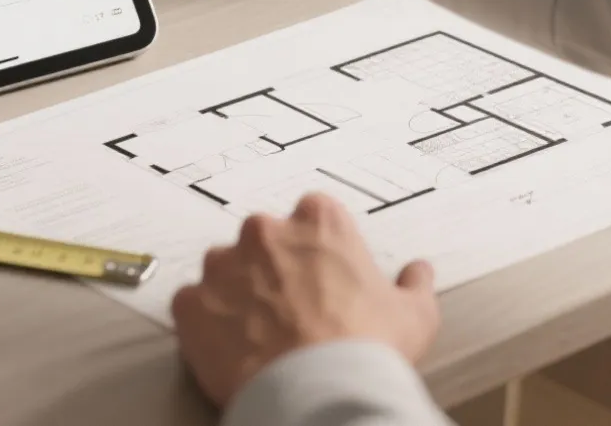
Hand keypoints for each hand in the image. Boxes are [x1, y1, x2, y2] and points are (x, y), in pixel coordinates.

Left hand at [172, 193, 440, 406]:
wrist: (320, 393)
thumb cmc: (368, 349)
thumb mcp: (414, 314)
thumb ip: (414, 284)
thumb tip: (419, 272)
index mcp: (318, 221)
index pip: (312, 216)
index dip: (317, 250)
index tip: (322, 276)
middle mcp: (264, 231)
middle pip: (263, 241)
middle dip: (272, 269)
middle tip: (291, 310)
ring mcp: (221, 266)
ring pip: (223, 271)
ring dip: (236, 294)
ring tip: (258, 334)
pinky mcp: (190, 304)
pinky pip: (192, 307)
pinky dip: (205, 324)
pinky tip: (230, 350)